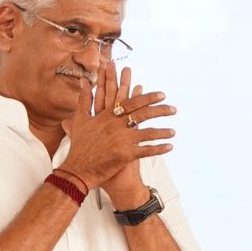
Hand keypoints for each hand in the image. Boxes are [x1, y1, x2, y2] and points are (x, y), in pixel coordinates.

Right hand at [57, 60, 176, 190]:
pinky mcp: (125, 155)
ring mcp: (121, 141)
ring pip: (148, 133)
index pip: (131, 103)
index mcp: (107, 116)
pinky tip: (170, 147)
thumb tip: (84, 81)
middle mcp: (115, 126)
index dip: (147, 98)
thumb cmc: (80, 144)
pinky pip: (147, 151)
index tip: (161, 95)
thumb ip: (84, 99)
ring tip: (173, 132)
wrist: (78, 169)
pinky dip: (159, 149)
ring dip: (162, 132)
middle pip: (142, 115)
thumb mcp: (80, 119)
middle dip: (160, 111)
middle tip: (173, 109)